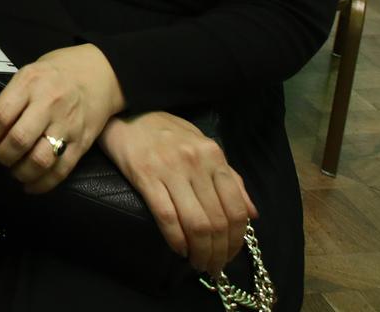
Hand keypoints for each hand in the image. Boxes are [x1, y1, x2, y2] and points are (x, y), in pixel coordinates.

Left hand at [0, 43, 122, 194]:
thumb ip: (13, 97)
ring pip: (39, 160)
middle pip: (18, 140)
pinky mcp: (82, 143)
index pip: (0, 115)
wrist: (102, 72)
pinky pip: (61, 170)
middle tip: (0, 158)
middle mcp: (48, 103)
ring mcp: (67, 125)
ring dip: (20, 172)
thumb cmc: (59, 70)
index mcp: (30, 83)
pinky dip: (42, 184)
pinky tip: (30, 185)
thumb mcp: (30, 71)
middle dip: (2, 156)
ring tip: (15, 171)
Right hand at [99, 112, 256, 274]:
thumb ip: (229, 178)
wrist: (127, 112)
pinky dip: (176, 239)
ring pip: (196, 223)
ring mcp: (170, 169)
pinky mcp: (145, 176)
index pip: (235, 208)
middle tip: (214, 267)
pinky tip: (179, 250)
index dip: (236, 240)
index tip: (230, 255)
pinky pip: (167, 216)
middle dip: (218, 252)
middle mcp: (196, 162)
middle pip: (217, 221)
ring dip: (200, 252)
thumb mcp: (203, 146)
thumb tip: (252, 213)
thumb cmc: (166, 131)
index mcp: (214, 155)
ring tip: (198, 263)